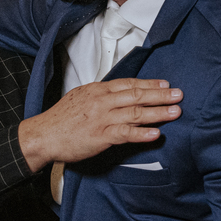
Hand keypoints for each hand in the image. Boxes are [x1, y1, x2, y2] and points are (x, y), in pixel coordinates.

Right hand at [18, 78, 181, 171]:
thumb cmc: (59, 120)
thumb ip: (98, 96)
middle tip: (178, 94)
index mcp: (96, 90)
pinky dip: (142, 134)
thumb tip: (115, 95)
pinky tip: (156, 134)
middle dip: (160, 94)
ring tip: (175, 112)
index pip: (128, 84)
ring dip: (158, 112)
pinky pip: (125, 133)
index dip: (148, 83)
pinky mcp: (100, 136)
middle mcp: (101, 101)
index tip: (164, 83)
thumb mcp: (78, 98)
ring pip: (136, 113)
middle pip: (137, 95)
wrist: (42, 135)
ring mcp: (102, 118)